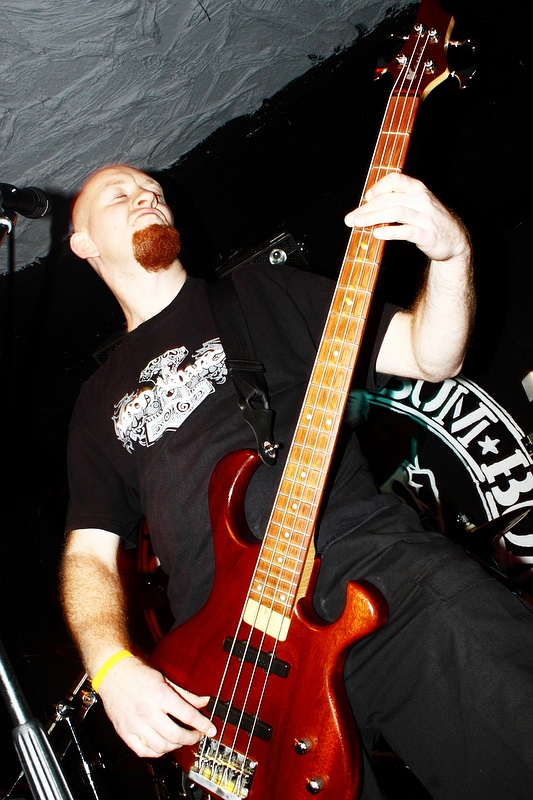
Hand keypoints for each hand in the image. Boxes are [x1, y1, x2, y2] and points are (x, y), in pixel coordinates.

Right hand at [97, 656, 216, 757]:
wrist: (113, 673)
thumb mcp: (165, 679)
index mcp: (160, 696)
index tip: (211, 730)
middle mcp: (148, 712)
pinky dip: (157, 752)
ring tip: (181, 739)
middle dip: (192, 738)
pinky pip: (144, 751)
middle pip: (176, 735)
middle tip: (197, 735)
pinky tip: (163, 745)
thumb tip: (204, 701)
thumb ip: (186, 694)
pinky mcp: (125, 733)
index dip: (203, 725)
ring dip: (176, 746)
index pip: (188, 715)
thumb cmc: (139, 674)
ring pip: (161, 747)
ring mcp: (135, 724)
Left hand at [344, 173, 469, 264]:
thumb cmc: (430, 221)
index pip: (396, 179)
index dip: (378, 187)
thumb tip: (368, 206)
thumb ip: (397, 201)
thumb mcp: (417, 205)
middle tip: (351, 219)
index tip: (366, 198)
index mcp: (418, 189)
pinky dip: (390, 232)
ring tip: (358, 224)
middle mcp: (422, 199)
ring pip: (395, 212)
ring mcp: (425, 217)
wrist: (455, 240)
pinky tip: (377, 234)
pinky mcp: (427, 234)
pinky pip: (406, 231)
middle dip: (367, 208)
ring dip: (373, 218)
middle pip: (390, 199)